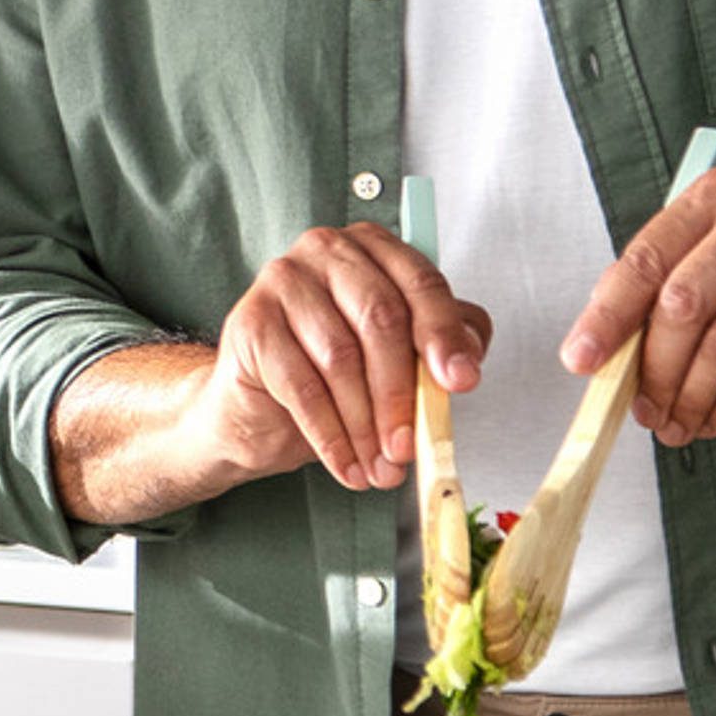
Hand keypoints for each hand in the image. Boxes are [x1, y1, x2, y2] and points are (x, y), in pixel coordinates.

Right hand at [195, 226, 490, 493]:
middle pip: (381, 318)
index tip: (461, 383)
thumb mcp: (400, 359)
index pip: (420, 282)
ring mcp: (282, 280)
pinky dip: (329, 435)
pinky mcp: (251, 322)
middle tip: (408, 448)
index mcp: (374, 247)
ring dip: (365, 425)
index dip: (444, 335)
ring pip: (340, 357)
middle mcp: (326, 249)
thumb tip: (464, 365)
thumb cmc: (332, 373)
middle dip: (401, 394)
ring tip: (377, 467)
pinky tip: (345, 463)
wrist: (258, 407)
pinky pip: (300, 385)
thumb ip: (441, 348)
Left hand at [561, 168, 715, 445]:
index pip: (644, 261)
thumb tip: (607, 343)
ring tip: (672, 423)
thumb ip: (670, 275)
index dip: (606, 317)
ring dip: (687, 397)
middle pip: (680, 310)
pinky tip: (710, 418)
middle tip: (639, 408)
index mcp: (712, 197)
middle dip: (651, 370)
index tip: (582, 359)